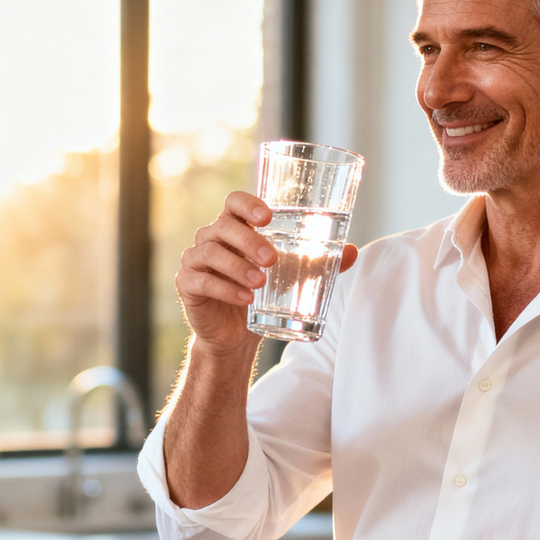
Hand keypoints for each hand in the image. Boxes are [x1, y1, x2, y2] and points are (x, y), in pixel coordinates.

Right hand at [176, 191, 358, 353]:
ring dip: (237, 266)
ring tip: (261, 282)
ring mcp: (196, 260)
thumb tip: (353, 251)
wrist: (235, 337)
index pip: (233, 201)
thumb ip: (319, 261)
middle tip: (272, 259)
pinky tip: (245, 299)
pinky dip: (224, 288)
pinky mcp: (187, 285)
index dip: (247, 203)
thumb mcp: (293, 277)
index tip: (267, 217)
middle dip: (248, 240)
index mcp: (235, 228)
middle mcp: (212, 238)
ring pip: (210, 252)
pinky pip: (200, 280)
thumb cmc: (263, 297)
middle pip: (222, 226)